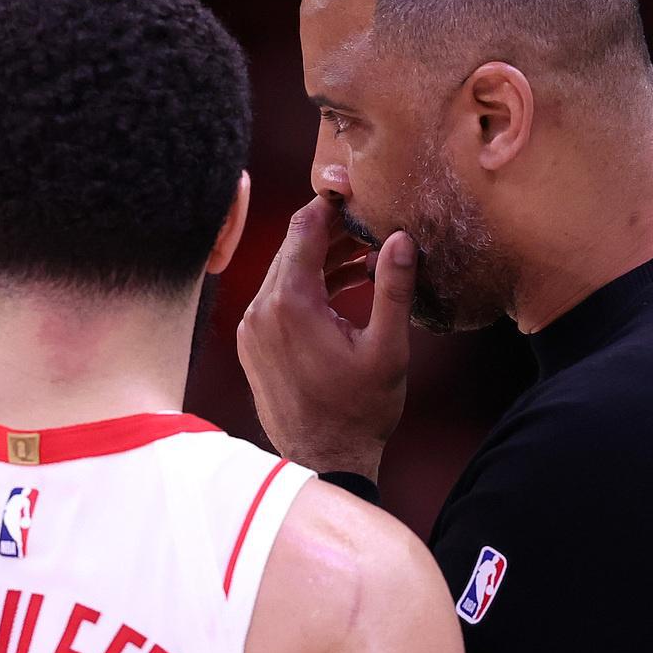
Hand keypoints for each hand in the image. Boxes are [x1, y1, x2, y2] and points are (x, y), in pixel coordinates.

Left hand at [237, 196, 416, 480]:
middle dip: (331, 232)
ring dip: (321, 260)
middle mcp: (260, 310)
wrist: (323, 462)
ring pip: (284, 273)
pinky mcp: (252, 344)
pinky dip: (306, 286)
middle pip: (292, 247)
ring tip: (365, 257)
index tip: (357, 190)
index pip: (305, 229)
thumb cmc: (359, 412)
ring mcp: (251, 328)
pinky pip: (276, 298)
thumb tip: (401, 239)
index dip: (332, 204)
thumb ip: (394, 288)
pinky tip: (341, 289)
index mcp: (290, 303)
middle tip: (370, 223)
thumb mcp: (387, 348)